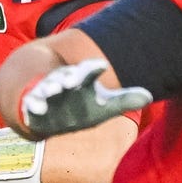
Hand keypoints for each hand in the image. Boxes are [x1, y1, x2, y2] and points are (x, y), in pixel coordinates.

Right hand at [20, 58, 151, 138]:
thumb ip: (124, 100)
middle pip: (65, 75)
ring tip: (52, 90)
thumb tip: (150, 96)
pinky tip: (36, 108)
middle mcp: (62, 82)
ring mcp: (46, 93)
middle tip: (71, 79)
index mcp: (81, 79)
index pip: (88, 70)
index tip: (102, 66)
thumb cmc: (81, 107)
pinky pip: (31, 103)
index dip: (94, 68)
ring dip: (48, 88)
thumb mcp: (104, 106)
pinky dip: (33, 104)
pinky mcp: (33, 105)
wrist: (52, 116)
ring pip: (47, 87)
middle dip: (67, 76)